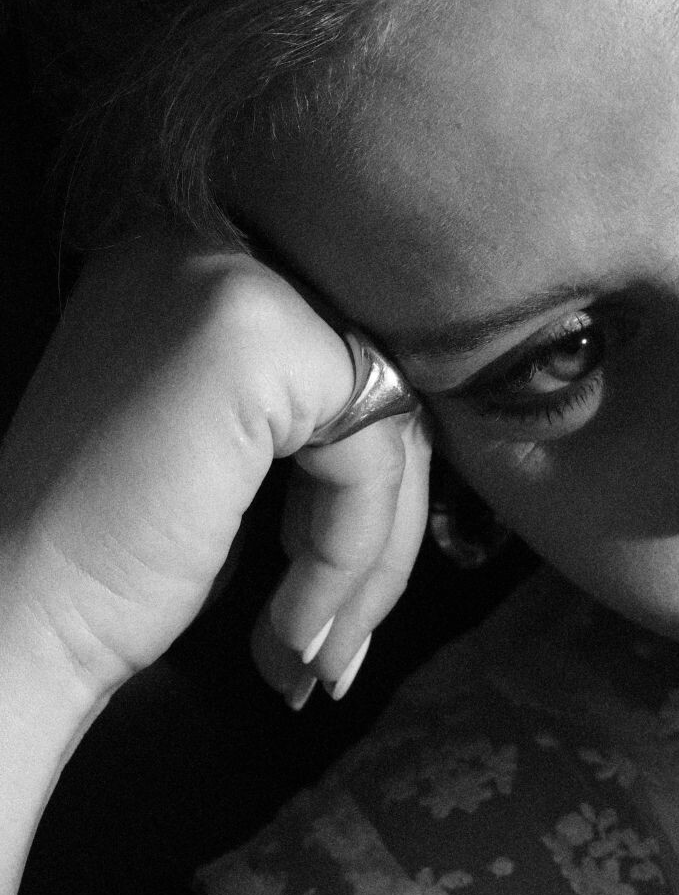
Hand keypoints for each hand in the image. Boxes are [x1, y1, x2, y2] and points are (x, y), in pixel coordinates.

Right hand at [0, 230, 431, 721]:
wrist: (16, 620)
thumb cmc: (109, 557)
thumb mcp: (220, 450)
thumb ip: (306, 410)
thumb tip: (421, 427)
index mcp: (186, 263)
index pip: (341, 353)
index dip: (360, 475)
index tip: (339, 578)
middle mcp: (202, 245)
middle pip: (374, 382)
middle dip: (375, 523)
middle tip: (334, 635)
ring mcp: (228, 281)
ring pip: (386, 424)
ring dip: (368, 559)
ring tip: (317, 649)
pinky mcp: (254, 340)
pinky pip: (370, 455)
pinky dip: (350, 555)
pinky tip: (293, 627)